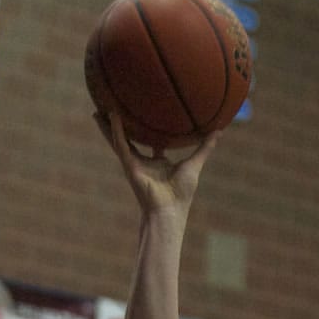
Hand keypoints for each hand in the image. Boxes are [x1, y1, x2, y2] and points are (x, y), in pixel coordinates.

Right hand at [97, 111, 218, 217]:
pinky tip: (112, 116)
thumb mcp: (195, 163)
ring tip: (98, 110)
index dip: (147, 131)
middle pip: (129, 139)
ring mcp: (133, 164)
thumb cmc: (181, 193)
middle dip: (120, 126)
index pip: (150, 143)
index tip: (144, 116)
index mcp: (157, 162)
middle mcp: (143, 162)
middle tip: (112, 108)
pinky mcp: (129, 166)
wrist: (170, 210)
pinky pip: (121, 144)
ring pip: (118, 140)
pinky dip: (116, 130)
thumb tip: (219, 131)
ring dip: (108, 126)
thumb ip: (205, 147)